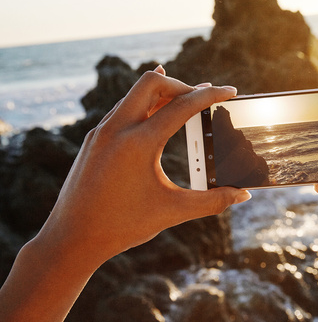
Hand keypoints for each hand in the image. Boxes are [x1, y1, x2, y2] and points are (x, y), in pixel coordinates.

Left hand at [38, 66, 250, 266]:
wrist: (70, 239)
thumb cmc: (121, 226)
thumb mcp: (173, 211)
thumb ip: (212, 201)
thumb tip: (243, 195)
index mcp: (138, 143)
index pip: (182, 106)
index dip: (211, 96)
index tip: (230, 91)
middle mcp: (117, 129)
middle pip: (152, 82)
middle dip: (183, 84)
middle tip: (204, 96)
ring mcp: (102, 132)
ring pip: (135, 94)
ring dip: (162, 93)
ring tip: (186, 98)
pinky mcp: (94, 140)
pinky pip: (122, 109)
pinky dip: (144, 104)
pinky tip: (153, 109)